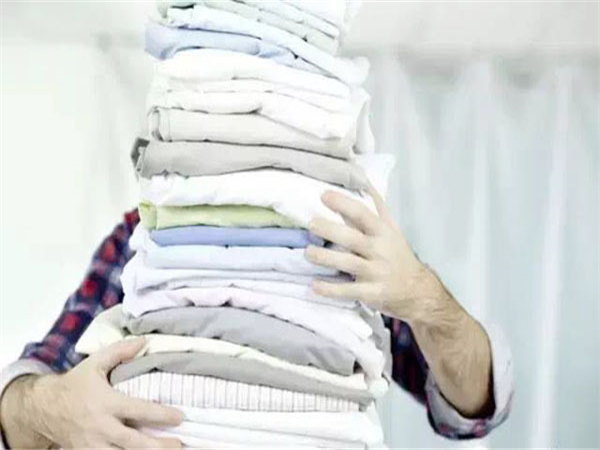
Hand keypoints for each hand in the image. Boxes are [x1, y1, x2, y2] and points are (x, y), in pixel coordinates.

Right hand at [0, 338, 183, 448]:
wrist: (43, 409)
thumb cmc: (74, 384)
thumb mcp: (95, 363)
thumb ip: (120, 351)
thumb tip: (144, 341)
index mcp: (106, 403)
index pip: (138, 410)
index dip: (161, 415)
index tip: (180, 416)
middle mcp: (101, 427)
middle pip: (134, 442)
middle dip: (158, 445)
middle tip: (180, 444)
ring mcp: (94, 445)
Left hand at [306, 185, 432, 322]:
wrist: (418, 289)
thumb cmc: (398, 254)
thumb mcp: (392, 228)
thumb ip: (377, 206)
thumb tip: (364, 180)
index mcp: (383, 232)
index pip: (362, 213)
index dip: (343, 204)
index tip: (324, 196)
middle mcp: (380, 250)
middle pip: (353, 238)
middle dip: (331, 230)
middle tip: (311, 224)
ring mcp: (377, 272)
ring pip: (349, 263)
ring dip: (327, 258)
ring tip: (308, 252)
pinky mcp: (373, 292)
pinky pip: (350, 291)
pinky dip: (332, 289)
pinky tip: (315, 285)